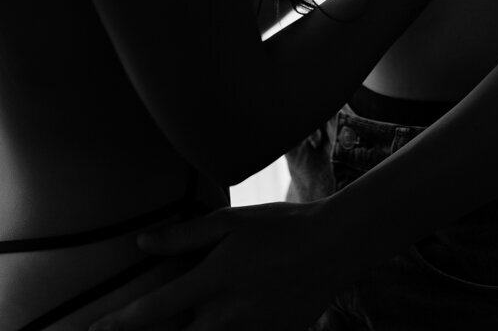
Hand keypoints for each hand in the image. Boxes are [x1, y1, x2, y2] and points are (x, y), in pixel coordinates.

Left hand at [87, 201, 346, 330]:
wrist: (333, 247)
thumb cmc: (279, 226)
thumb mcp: (230, 222)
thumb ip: (184, 236)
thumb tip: (142, 244)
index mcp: (211, 282)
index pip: (152, 312)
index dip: (119, 324)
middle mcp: (225, 316)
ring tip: (186, 322)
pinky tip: (214, 324)